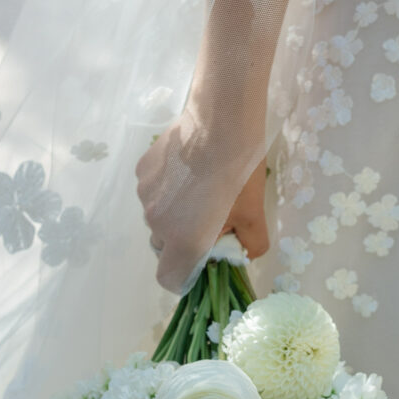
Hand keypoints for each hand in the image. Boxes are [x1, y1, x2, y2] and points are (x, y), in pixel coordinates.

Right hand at [135, 112, 269, 289]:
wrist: (221, 120)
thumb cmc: (240, 172)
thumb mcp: (256, 216)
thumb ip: (249, 246)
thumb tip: (239, 252)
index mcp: (185, 242)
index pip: (170, 278)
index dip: (184, 276)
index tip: (201, 261)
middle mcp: (158, 224)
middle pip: (165, 244)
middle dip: (183, 239)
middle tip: (209, 217)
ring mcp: (145, 196)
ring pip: (158, 215)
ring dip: (175, 211)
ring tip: (199, 186)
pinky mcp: (141, 171)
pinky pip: (152, 191)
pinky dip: (166, 188)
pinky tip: (187, 168)